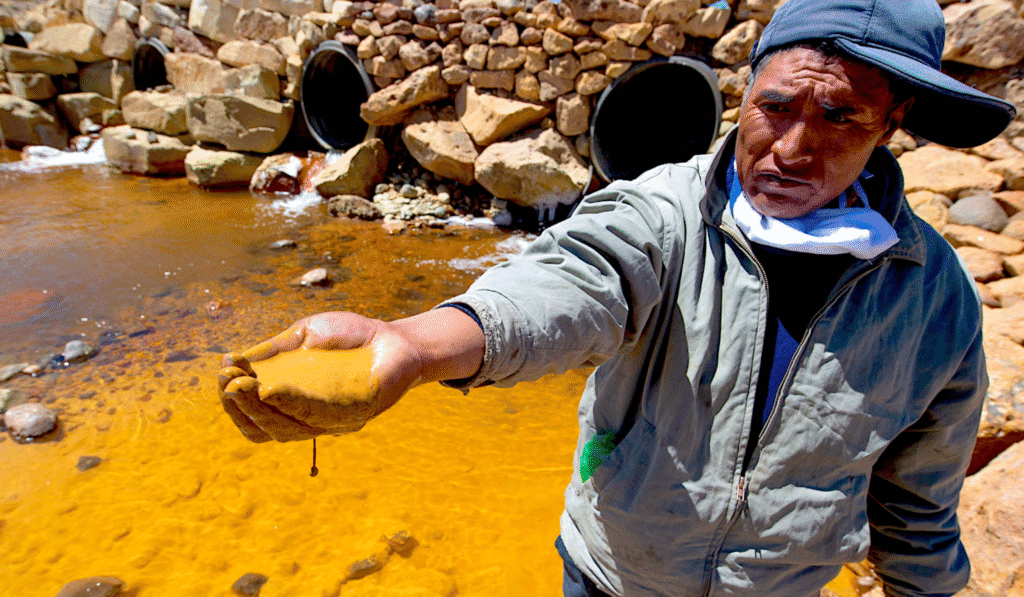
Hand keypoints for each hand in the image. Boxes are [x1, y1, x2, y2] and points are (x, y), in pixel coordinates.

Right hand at [217, 312, 424, 442]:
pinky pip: (318, 417)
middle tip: (226, 382)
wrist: (395, 336)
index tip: (224, 372)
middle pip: (264, 428)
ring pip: (285, 429)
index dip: (235, 400)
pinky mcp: (355, 415)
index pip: (256, 416)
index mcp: (293, 402)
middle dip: (240, 407)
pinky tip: (272, 391)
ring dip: (258, 410)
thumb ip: (274, 350)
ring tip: (240, 388)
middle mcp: (308, 418)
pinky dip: (292, 405)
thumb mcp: (304, 335)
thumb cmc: (349, 337)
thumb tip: (233, 362)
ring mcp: (331, 421)